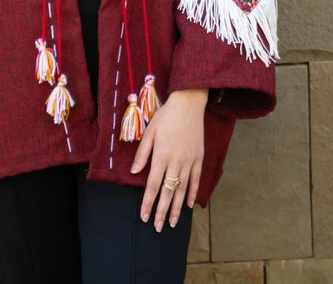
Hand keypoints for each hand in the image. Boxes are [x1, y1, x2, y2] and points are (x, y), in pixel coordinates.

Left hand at [130, 88, 207, 230]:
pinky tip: (188, 205)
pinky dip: (192, 193)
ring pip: (182, 190)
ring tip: (171, 223)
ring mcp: (189, 161)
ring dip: (176, 208)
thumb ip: (142, 153)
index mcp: (161, 156)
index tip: (144, 217)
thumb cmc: (166, 116)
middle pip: (167, 192)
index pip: (152, 185)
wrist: (188, 104)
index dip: (148, 203)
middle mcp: (176, 162)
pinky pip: (195, 180)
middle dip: (161, 211)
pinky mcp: (198, 158)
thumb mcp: (150, 132)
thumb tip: (134, 172)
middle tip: (157, 227)